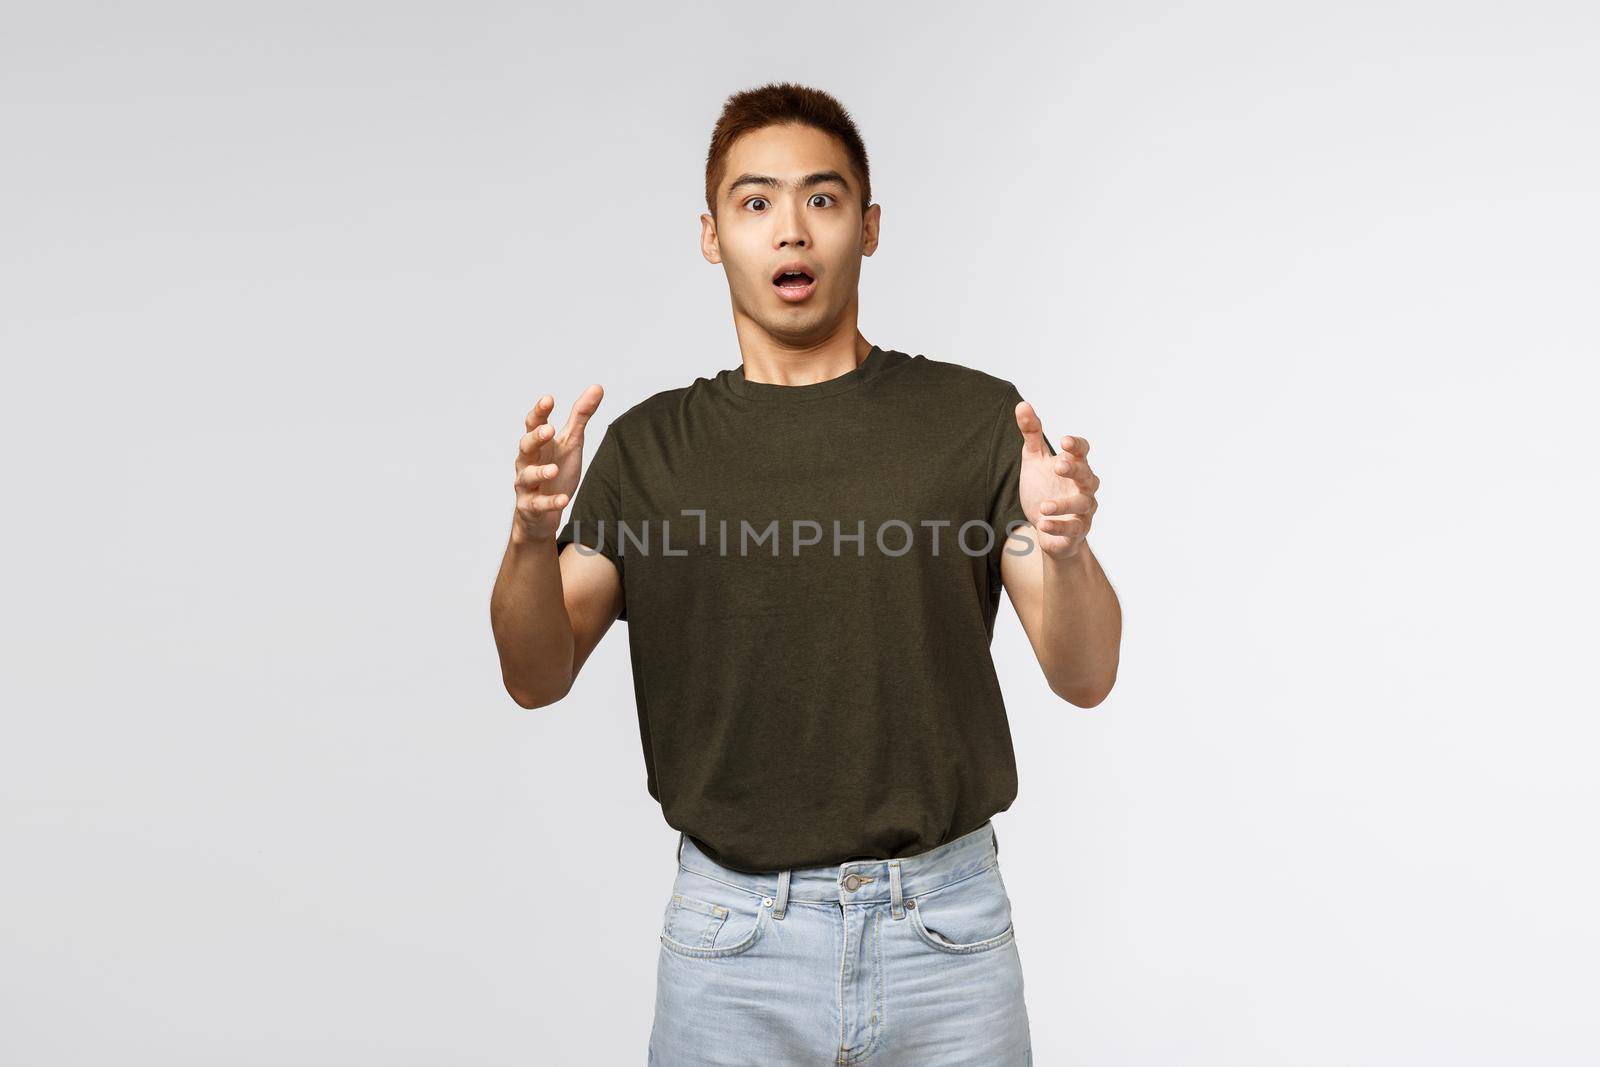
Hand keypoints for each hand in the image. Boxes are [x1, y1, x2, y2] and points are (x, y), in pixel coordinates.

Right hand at [513, 385, 603, 542]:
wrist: (543, 512)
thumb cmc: (557, 471)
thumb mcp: (571, 442)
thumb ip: (581, 416)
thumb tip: (597, 387)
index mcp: (538, 444)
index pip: (533, 423)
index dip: (539, 412)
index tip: (548, 399)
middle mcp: (527, 461)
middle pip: (525, 446)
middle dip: (536, 437)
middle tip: (549, 430)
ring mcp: (526, 485)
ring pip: (527, 476)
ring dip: (540, 472)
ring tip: (553, 469)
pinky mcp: (530, 507)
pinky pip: (538, 504)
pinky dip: (550, 502)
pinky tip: (563, 499)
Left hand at [1014, 400, 1098, 559]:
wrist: (1047, 528)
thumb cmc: (1044, 488)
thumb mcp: (1034, 460)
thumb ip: (1031, 434)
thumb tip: (1022, 404)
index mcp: (1074, 466)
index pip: (1082, 452)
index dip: (1076, 446)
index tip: (1063, 441)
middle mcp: (1084, 486)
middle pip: (1087, 475)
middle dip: (1074, 469)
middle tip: (1058, 465)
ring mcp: (1083, 510)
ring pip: (1082, 504)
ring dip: (1063, 504)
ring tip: (1044, 506)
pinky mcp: (1077, 531)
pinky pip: (1072, 529)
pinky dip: (1059, 526)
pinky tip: (1043, 523)